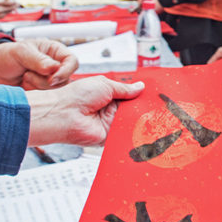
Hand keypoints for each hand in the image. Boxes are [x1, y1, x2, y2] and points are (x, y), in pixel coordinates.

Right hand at [0, 0, 16, 22]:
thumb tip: (14, 1)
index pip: (11, 1)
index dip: (14, 0)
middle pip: (13, 6)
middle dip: (15, 4)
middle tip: (16, 2)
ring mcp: (0, 14)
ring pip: (11, 10)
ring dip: (12, 7)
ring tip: (8, 5)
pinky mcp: (0, 17)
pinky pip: (7, 13)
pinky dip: (7, 10)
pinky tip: (3, 9)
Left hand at [0, 39, 78, 89]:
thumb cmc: (8, 55)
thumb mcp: (22, 52)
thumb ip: (39, 60)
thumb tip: (54, 68)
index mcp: (55, 52)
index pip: (72, 62)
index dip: (66, 71)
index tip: (52, 78)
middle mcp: (55, 67)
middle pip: (65, 80)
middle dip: (46, 81)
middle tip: (28, 75)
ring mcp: (49, 81)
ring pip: (56, 91)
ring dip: (38, 87)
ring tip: (25, 77)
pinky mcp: (42, 93)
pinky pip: (46, 99)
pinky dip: (35, 94)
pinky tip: (24, 86)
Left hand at [26, 76, 144, 145]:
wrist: (64, 114)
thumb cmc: (78, 96)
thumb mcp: (105, 85)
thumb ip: (124, 88)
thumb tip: (140, 86)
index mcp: (108, 96)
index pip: (129, 96)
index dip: (140, 96)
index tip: (153, 95)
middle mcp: (110, 110)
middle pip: (132, 110)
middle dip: (142, 108)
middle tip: (157, 106)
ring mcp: (110, 124)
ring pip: (131, 122)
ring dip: (139, 119)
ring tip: (153, 115)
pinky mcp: (109, 137)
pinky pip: (124, 134)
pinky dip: (132, 132)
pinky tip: (143, 128)